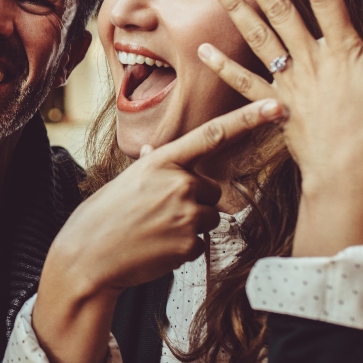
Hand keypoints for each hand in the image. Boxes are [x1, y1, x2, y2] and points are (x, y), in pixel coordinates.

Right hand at [33, 98, 284, 362]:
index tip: (276, 105)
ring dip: (187, 227)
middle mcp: (178, 183)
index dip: (248, 119)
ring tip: (153, 232)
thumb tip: (155, 155)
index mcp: (162, 161)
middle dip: (194, 202)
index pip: (213, 134)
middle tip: (157, 214)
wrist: (86, 258)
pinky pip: (199, 244)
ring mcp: (185, 214)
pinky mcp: (189, 244)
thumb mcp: (126, 181)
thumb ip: (152, 169)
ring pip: (208, 218)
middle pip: (212, 190)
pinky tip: (155, 249)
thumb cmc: (102, 218)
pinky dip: (180, 249)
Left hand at [198, 0, 362, 255]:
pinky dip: (222, 66)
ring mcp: (289, 82)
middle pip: (280, 11)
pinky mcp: (274, 106)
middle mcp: (311, 60)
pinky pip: (243, 83)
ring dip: (236, 9)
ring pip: (257, 38)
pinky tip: (202, 48)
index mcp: (343, 50)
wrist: (350, 177)